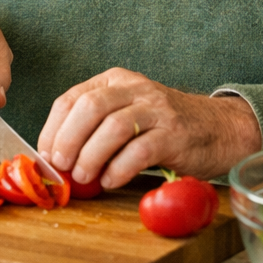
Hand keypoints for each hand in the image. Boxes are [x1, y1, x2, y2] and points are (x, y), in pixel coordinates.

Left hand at [36, 68, 261, 186]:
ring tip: (84, 177)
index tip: (44, 154)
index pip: (71, 97)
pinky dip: (119, 169)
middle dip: (68, 139)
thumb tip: (56, 158)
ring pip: (113, 127)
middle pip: (89, 107)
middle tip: (61, 166)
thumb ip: (95, 127)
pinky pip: (140, 150)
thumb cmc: (163, 127)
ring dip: (91, 156)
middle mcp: (134, 88)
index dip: (52, 128)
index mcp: (115, 80)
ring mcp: (156, 109)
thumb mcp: (126, 113)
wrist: (218, 128)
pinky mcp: (174, 134)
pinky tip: (110, 181)